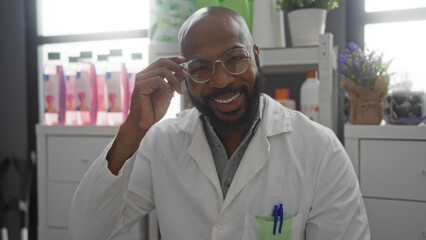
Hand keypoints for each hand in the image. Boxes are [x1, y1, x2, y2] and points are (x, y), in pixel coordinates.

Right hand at [107, 57, 187, 174]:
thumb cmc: (153, 109)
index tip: (185, 60)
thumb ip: (174, 81)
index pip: (162, 61)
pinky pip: (158, 80)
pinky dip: (167, 86)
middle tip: (186, 74)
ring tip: (181, 91)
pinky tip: (171, 95)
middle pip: (162, 62)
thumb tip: (184, 71)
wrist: (144, 123)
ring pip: (162, 71)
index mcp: (149, 75)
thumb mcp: (168, 92)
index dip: (174, 59)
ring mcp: (140, 79)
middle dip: (176, 66)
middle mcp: (143, 74)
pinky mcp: (140, 86)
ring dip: (175, 80)